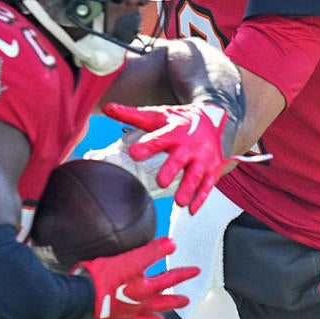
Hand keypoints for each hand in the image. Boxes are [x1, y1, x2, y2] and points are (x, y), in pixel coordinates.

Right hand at [76, 237, 198, 318]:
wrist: (79, 296)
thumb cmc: (104, 278)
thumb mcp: (130, 259)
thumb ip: (151, 252)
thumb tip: (172, 243)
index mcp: (145, 290)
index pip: (170, 280)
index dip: (184, 274)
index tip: (196, 271)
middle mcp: (138, 304)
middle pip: (161, 303)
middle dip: (174, 301)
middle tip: (186, 301)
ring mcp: (124, 313)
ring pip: (144, 317)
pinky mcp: (109, 316)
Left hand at [104, 101, 231, 213]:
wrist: (212, 117)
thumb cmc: (179, 120)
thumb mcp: (156, 115)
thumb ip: (131, 115)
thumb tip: (106, 108)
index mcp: (174, 131)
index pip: (159, 138)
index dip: (147, 146)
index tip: (135, 153)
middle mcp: (189, 145)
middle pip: (180, 158)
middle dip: (172, 169)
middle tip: (161, 182)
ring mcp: (203, 158)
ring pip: (196, 174)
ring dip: (188, 189)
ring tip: (179, 202)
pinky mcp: (213, 168)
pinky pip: (208, 185)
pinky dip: (201, 198)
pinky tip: (192, 210)